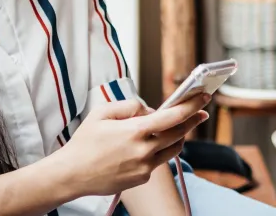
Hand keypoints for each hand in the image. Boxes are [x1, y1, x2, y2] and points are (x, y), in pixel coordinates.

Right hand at [53, 94, 209, 196]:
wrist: (72, 174)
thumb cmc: (84, 142)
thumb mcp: (102, 113)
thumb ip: (129, 106)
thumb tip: (149, 109)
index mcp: (135, 131)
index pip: (173, 117)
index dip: (192, 106)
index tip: (204, 97)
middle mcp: (144, 151)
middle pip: (179, 133)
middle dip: (193, 120)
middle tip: (200, 112)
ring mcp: (144, 168)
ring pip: (173, 150)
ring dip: (179, 137)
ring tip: (177, 127)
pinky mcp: (141, 179)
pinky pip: (158, 162)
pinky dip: (158, 151)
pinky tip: (149, 146)